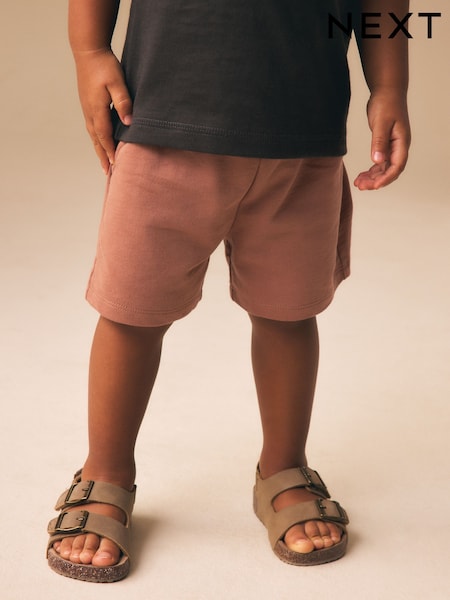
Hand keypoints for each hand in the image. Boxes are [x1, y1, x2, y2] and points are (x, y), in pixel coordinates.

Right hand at [74, 48, 132, 172]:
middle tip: (108, 173)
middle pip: (97, 140)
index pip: (105, 136)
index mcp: (97, 110)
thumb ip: (123, 102)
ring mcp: (87, 109)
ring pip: (93, 135)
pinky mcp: (88, 105)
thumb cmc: (105, 65)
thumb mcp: (117, 82)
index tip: (116, 165)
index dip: (110, 152)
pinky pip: (92, 127)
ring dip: (99, 150)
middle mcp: (90, 112)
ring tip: (104, 162)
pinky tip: (100, 142)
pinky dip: (97, 139)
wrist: (88, 50)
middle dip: (103, 157)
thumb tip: (128, 122)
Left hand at [354, 90, 410, 190]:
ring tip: (358, 183)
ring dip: (372, 178)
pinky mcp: (385, 145)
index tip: (374, 186)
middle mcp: (399, 147)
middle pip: (390, 171)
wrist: (387, 91)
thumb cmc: (386, 103)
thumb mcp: (381, 123)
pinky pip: (380, 163)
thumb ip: (379, 142)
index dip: (386, 178)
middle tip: (361, 186)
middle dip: (376, 181)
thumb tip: (377, 161)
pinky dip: (371, 171)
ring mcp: (392, 147)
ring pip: (384, 169)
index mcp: (402, 142)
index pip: (397, 166)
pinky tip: (362, 175)